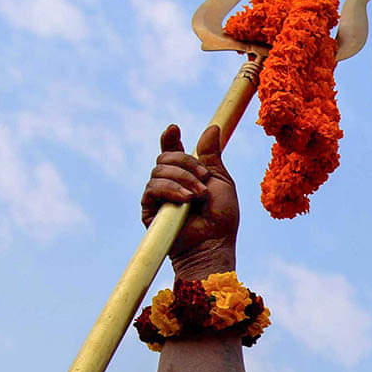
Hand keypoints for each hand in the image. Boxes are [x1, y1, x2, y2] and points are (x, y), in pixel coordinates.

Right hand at [141, 124, 238, 278]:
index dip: (170, 139)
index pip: (172, 152)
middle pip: (165, 157)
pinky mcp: (149, 210)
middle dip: (187, 164)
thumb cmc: (222, 217)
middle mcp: (170, 184)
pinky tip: (186, 199)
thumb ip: (212, 156)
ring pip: (158, 171)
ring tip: (199, 196)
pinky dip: (171, 190)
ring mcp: (158, 196)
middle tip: (205, 180)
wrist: (214, 243)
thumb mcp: (220, 181)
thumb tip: (212, 127)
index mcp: (187, 175)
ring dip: (183, 179)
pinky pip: (152, 189)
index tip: (173, 129)